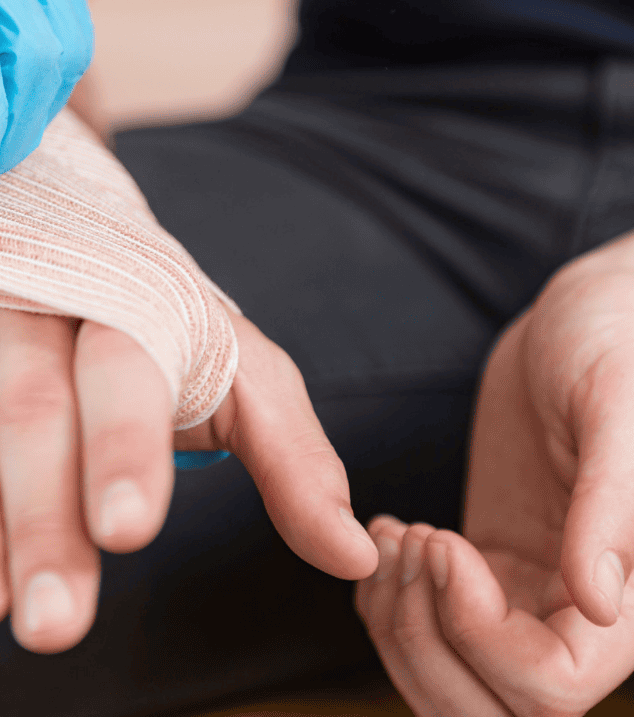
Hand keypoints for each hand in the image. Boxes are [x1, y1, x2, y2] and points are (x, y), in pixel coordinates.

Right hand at [0, 306, 377, 652]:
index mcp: (129, 306)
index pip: (125, 372)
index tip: (127, 531)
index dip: (124, 448)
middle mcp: (39, 306)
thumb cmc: (148, 312)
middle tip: (50, 623)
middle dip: (40, 520)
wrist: (47, 205)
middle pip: (35, 413)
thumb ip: (289, 451)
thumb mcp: (230, 365)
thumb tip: (354, 554)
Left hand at [355, 235, 633, 715]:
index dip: (481, 634)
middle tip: (410, 541)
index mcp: (626, 597)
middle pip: (486, 703)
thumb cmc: (617, 344)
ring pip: (446, 672)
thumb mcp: (618, 409)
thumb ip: (614, 508)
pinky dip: (385, 592)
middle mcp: (574, 610)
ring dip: (397, 621)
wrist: (584, 316)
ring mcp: (523, 590)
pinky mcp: (486, 561)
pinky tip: (386, 528)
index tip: (447, 543)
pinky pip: (427, 618)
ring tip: (393, 532)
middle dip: (424, 637)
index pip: (550, 686)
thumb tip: (597, 602)